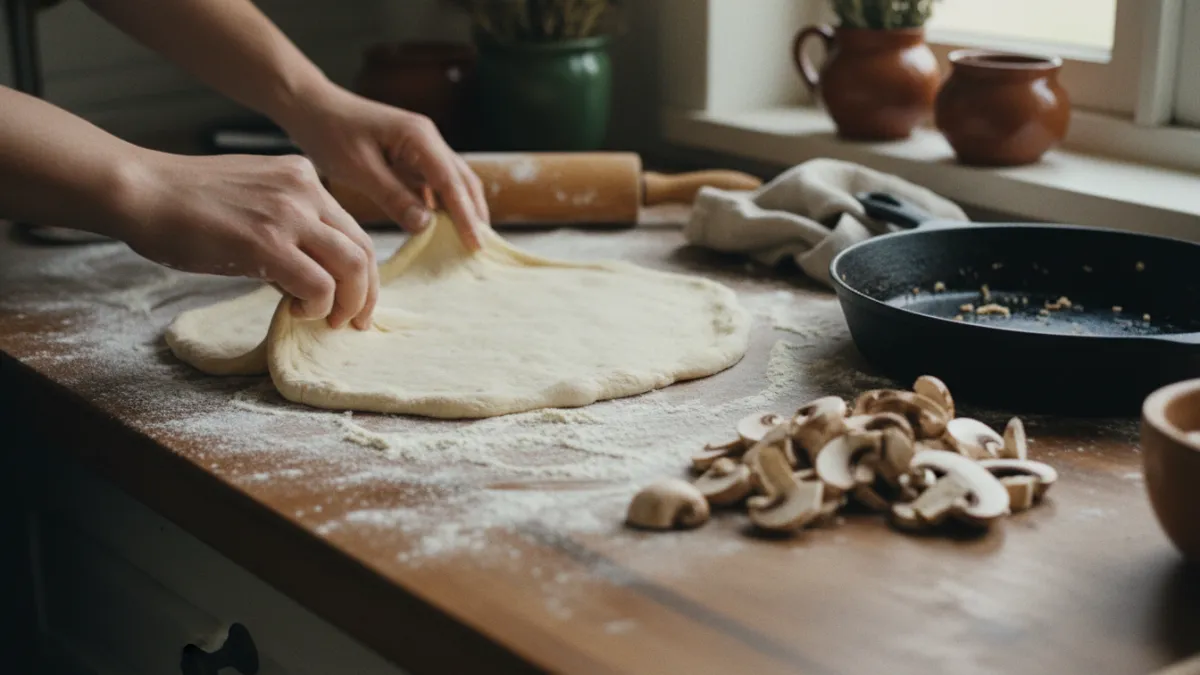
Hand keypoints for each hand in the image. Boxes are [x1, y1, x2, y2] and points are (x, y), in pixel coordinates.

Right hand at [120, 151, 378, 329]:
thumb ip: (287, 227)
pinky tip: (296, 309)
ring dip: (347, 304)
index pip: (354, 230)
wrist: (140, 191)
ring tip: (328, 321)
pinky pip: (319, 285)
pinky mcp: (267, 243)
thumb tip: (308, 275)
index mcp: (302, 178)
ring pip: (352, 267)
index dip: (363, 272)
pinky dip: (317, 305)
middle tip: (355, 322)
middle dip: (365, 294)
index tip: (356, 301)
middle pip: (363, 250)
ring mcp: (288, 215)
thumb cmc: (185, 202)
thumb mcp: (252, 198)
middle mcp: (304, 191)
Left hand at [278, 84, 488, 249]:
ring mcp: (420, 148)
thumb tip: (426, 226)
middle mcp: (427, 140)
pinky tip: (440, 228)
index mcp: (419, 137)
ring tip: (469, 241)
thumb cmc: (330, 133)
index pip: (451, 182)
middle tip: (481, 249)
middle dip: (475, 213)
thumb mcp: (359, 169)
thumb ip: (393, 197)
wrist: (311, 107)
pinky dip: (441, 206)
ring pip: (452, 183)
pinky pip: (433, 184)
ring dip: (462, 210)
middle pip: (462, 180)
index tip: (475, 245)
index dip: (466, 215)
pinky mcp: (409, 157)